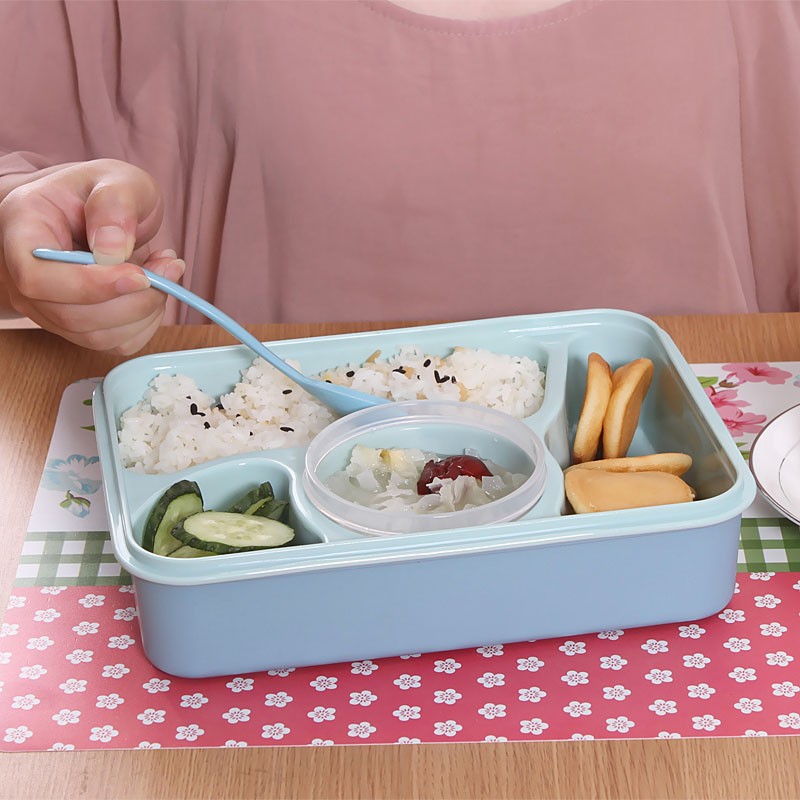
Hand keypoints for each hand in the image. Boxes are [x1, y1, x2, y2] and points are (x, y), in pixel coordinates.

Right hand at [0, 158, 184, 353]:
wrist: (94, 214)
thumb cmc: (98, 195)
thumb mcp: (115, 179)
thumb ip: (114, 204)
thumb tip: (112, 248)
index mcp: (22, 231)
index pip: (38, 278)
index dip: (89, 286)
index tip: (138, 275)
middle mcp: (27, 278)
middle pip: (72, 316)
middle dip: (133, 300)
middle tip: (168, 265)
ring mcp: (50, 309)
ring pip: (98, 336)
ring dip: (146, 309)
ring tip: (163, 270)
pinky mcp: (80, 328)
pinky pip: (117, 343)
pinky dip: (148, 322)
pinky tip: (153, 291)